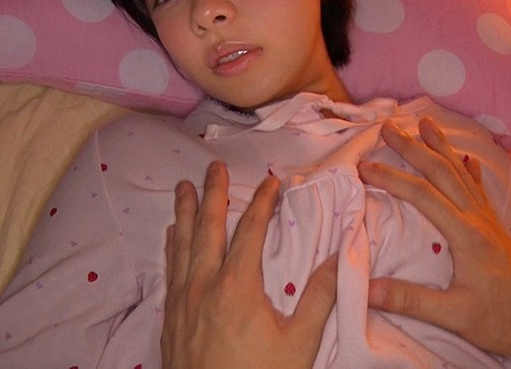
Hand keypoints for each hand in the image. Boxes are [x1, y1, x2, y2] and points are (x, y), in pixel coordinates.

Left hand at [161, 161, 337, 368]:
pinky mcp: (170, 318)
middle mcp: (203, 285)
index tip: (273, 181)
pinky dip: (172, 246)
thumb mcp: (299, 344)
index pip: (250, 232)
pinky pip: (170, 269)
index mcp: (236, 286)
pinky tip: (172, 235)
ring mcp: (182, 301)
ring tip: (184, 187)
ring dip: (185, 213)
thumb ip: (319, 298)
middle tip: (214, 167)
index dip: (263, 203)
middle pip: (208, 229)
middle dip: (213, 194)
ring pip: (182, 245)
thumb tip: (340, 258)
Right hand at [358, 118, 510, 368]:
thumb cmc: (500, 321)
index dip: (391, 178)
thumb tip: (367, 289)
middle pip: (442, 173)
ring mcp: (488, 222)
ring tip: (426, 123)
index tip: (363, 166)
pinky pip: (478, 188)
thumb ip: (411, 300)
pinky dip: (469, 169)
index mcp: (466, 234)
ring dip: (441, 147)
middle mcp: (478, 219)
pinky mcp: (494, 229)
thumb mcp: (454, 316)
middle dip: (414, 147)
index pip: (422, 195)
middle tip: (389, 127)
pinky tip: (467, 158)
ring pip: (461, 174)